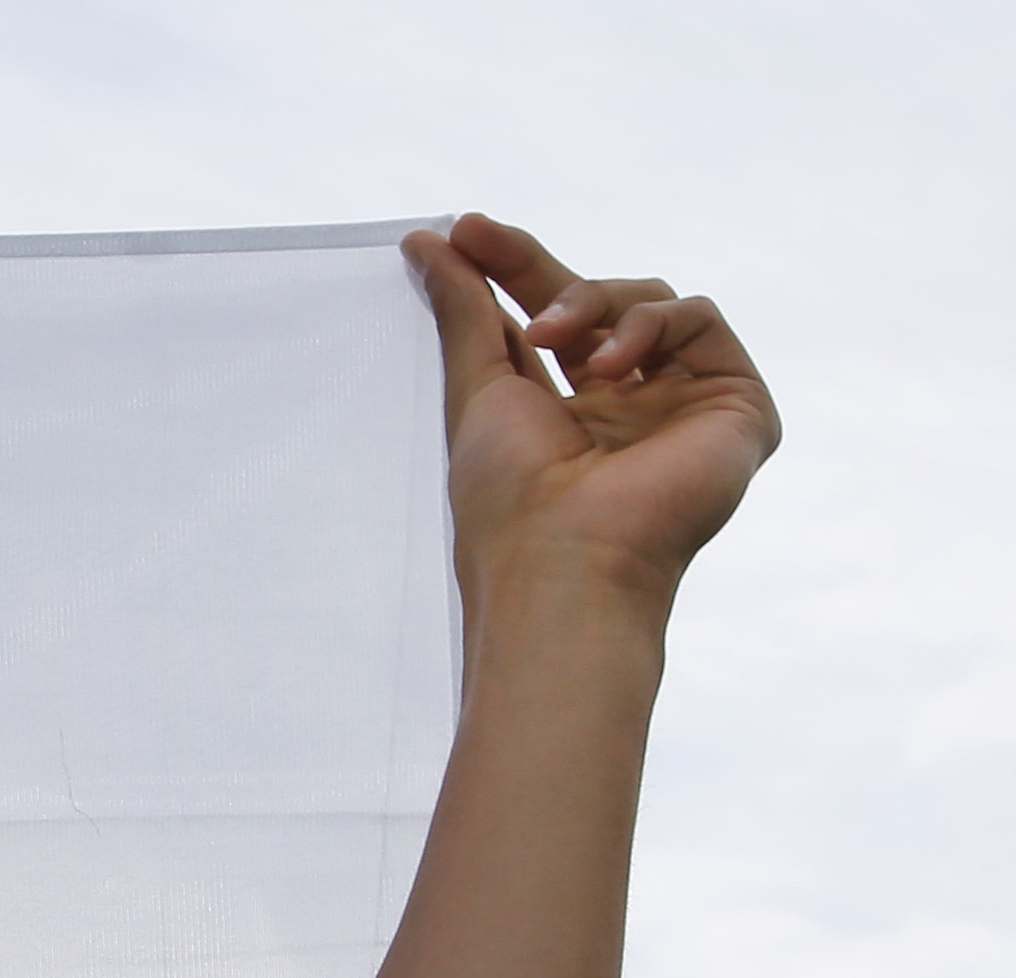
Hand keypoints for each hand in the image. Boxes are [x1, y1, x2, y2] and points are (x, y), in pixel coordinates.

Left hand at [406, 213, 777, 603]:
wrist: (564, 561)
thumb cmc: (509, 500)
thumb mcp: (476, 389)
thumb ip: (462, 311)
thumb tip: (426, 244)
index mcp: (568, 417)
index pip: (547, 322)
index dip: (509, 270)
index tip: (462, 231)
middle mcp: (629, 410)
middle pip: (601, 304)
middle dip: (537, 269)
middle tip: (480, 239)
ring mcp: (684, 406)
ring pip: (649, 301)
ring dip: (591, 303)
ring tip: (551, 338)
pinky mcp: (737, 405)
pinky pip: (700, 318)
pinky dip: (649, 325)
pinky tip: (611, 367)